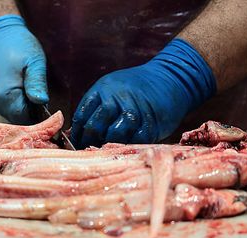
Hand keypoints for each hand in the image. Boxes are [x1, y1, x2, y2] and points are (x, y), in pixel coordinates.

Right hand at [0, 15, 47, 123]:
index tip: (51, 110)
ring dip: (24, 108)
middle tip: (43, 99)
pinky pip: (6, 107)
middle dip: (32, 113)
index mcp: (4, 95)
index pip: (26, 119)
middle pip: (18, 119)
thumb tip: (42, 102)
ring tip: (33, 92)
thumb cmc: (16, 43)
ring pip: (12, 114)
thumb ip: (37, 83)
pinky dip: (17, 103)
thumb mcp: (34, 61)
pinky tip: (24, 91)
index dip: (40, 118)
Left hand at [71, 39, 215, 148]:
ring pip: (113, 135)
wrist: (170, 78)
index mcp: (104, 88)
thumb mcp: (111, 87)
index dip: (77, 132)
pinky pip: (134, 141)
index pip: (82, 114)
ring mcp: (135, 111)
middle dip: (88, 141)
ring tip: (103, 149)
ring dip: (105, 145)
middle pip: (95, 126)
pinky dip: (125, 147)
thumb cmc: (136, 86)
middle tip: (88, 149)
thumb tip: (78, 132)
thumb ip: (96, 106)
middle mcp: (117, 98)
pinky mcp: (151, 124)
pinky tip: (121, 148)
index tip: (76, 141)